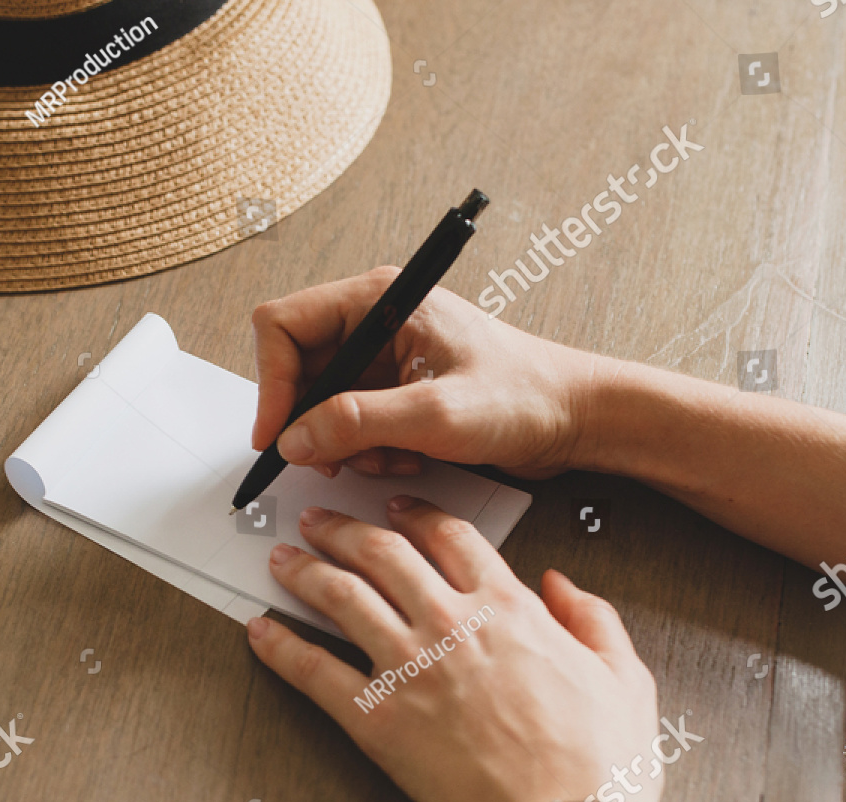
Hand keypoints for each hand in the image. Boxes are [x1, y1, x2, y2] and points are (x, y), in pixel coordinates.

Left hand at [245, 497, 661, 801]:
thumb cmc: (602, 765)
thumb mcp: (624, 676)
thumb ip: (594, 618)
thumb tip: (561, 584)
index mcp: (510, 607)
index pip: (451, 537)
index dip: (417, 515)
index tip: (396, 508)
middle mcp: (451, 623)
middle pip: (383, 554)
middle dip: (344, 529)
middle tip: (320, 519)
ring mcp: (408, 667)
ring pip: (341, 596)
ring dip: (305, 570)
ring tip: (282, 557)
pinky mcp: (375, 718)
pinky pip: (313, 671)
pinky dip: (280, 647)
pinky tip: (259, 631)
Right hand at [251, 266, 597, 479]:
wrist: (574, 418)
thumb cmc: (524, 395)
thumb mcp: (434, 414)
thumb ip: (355, 423)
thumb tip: (293, 438)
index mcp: (380, 299)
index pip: (283, 326)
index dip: (271, 382)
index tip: (276, 435)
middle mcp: (375, 322)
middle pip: (297, 370)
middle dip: (312, 422)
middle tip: (333, 458)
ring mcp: (384, 358)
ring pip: (322, 406)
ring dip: (346, 444)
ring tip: (392, 458)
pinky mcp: (395, 391)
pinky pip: (351, 426)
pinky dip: (368, 451)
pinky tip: (408, 458)